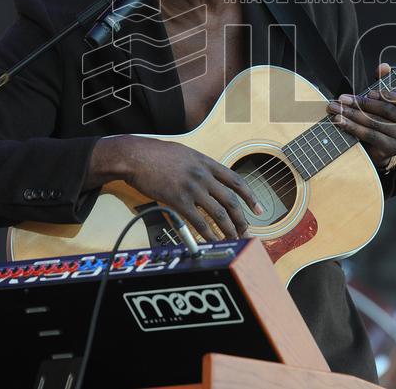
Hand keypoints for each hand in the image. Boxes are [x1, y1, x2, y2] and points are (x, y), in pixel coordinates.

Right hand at [92, 135, 263, 241]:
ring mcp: (193, 189)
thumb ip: (201, 166)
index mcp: (207, 163)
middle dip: (242, 219)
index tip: (259, 209)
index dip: (250, 197)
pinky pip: (199, 222)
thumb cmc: (157, 154)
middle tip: (246, 231)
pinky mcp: (179, 201)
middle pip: (231, 201)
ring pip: (219, 214)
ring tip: (234, 239)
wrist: (136, 156)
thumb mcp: (186, 153)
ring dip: (229, 230)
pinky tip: (213, 241)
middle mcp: (204, 176)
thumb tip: (210, 179)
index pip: (237, 181)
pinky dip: (209, 234)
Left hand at [325, 63, 395, 167]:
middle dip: (361, 104)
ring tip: (337, 109)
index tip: (368, 93)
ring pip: (375, 123)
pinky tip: (341, 122)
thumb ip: (384, 81)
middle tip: (342, 99)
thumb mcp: (384, 97)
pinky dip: (353, 128)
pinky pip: (370, 135)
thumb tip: (384, 66)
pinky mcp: (393, 149)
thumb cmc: (382, 116)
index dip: (387, 95)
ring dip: (353, 115)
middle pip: (386, 111)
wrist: (380, 144)